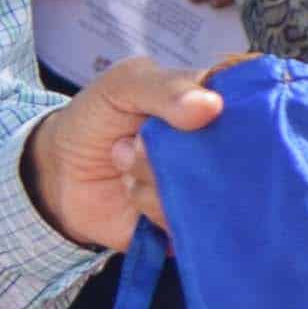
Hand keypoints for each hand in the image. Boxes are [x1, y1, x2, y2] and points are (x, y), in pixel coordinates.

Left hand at [27, 56, 222, 246]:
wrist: (58, 172)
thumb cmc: (96, 118)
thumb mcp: (123, 84)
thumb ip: (165, 88)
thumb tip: (212, 106)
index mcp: (211, 104)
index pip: (249, 107)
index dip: (230, 114)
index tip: (203, 117)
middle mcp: (215, 147)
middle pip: (234, 155)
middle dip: (180, 151)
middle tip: (138, 142)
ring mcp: (204, 187)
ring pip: (210, 191)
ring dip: (157, 179)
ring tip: (126, 166)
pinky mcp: (189, 222)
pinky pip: (193, 224)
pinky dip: (156, 209)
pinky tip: (132, 193)